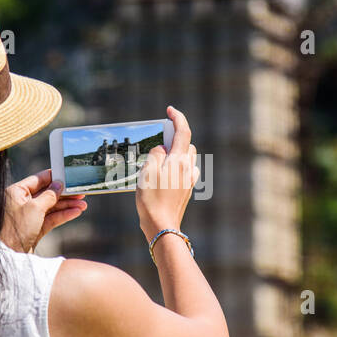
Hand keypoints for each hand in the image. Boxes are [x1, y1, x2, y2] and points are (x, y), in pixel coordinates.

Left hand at [2, 169, 86, 252]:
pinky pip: (52, 218)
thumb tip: (58, 185)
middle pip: (47, 194)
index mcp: (17, 192)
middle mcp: (23, 202)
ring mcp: (30, 216)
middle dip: (65, 194)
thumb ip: (49, 195)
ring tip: (83, 205)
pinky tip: (76, 212)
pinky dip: (64, 215)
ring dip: (68, 205)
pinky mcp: (36, 228)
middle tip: (80, 192)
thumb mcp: (35, 207)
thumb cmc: (16, 228)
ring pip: (52, 207)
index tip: (67, 174)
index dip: (53, 177)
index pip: (37, 180)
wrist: (10, 254)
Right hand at [136, 106, 198, 241]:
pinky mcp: (186, 190)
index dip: (178, 117)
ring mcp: (189, 180)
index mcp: (179, 160)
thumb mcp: (147, 172)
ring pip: (186, 158)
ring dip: (175, 154)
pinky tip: (163, 177)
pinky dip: (175, 168)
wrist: (162, 226)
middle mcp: (188, 168)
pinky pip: (183, 172)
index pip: (183, 132)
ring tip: (157, 162)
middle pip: (186, 144)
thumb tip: (162, 149)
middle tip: (158, 141)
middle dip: (175, 138)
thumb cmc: (152, 199)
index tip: (170, 110)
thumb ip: (156, 154)